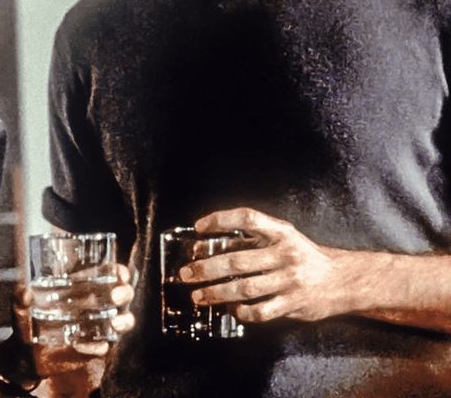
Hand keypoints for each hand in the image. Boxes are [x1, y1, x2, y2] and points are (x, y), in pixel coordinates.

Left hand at [11, 265, 135, 396]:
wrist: (27, 358)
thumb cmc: (27, 325)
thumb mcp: (21, 310)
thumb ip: (20, 300)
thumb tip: (25, 292)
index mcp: (80, 288)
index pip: (107, 274)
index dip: (118, 271)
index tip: (120, 273)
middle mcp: (94, 305)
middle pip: (122, 294)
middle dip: (125, 292)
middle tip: (116, 296)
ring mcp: (98, 327)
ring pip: (123, 319)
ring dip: (124, 320)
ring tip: (115, 323)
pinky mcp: (96, 348)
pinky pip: (106, 346)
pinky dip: (99, 346)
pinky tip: (82, 346)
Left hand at [185, 207, 354, 322]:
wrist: (345, 280)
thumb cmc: (306, 257)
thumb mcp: (285, 239)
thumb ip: (254, 240)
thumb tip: (211, 245)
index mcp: (282, 233)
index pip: (247, 218)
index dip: (221, 220)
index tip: (199, 228)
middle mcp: (286, 254)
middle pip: (237, 260)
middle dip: (205, 268)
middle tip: (186, 273)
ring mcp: (290, 280)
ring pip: (244, 288)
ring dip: (216, 293)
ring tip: (198, 296)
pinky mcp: (294, 303)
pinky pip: (261, 311)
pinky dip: (243, 312)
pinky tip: (233, 309)